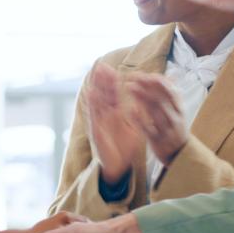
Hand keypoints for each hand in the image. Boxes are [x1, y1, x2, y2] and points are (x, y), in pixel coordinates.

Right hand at [86, 63, 143, 184]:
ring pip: (97, 101)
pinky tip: (91, 93)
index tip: (113, 68)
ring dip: (96, 87)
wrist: (118, 167)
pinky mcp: (96, 130)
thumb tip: (141, 102)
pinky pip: (93, 115)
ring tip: (96, 74)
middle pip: (103, 94)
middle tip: (102, 65)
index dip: (113, 82)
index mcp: (116, 114)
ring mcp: (99, 122)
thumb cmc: (125, 148)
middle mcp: (106, 116)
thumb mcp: (134, 129)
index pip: (113, 94)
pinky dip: (92, 104)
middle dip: (103, 80)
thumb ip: (137, 115)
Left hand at [123, 73, 187, 165]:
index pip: (170, 90)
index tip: (142, 73)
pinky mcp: (158, 141)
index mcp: (179, 109)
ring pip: (155, 111)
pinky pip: (148, 129)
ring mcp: (167, 130)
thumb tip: (170, 76)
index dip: (156, 80)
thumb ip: (171, 96)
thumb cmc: (174, 129)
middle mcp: (175, 118)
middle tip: (132, 76)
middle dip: (146, 85)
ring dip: (142, 97)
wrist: (180, 155)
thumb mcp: (178, 112)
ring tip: (129, 87)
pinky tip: (130, 110)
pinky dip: (139, 119)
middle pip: (161, 97)